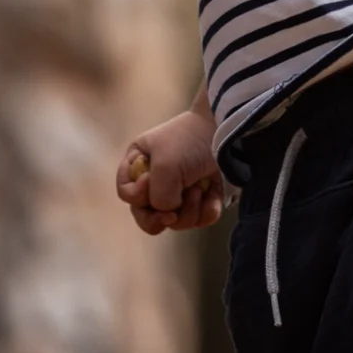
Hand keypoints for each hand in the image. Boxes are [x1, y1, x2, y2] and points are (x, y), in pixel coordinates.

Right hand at [116, 108, 224, 235]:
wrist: (226, 130)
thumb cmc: (189, 142)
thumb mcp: (164, 166)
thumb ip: (157, 198)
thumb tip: (168, 214)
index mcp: (140, 163)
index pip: (126, 193)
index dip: (136, 196)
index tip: (150, 183)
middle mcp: (157, 179)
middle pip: (147, 215)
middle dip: (161, 217)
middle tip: (172, 214)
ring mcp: (182, 191)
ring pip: (175, 222)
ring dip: (188, 211)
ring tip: (198, 189)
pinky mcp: (204, 198)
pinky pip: (200, 220)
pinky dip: (206, 211)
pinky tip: (211, 195)